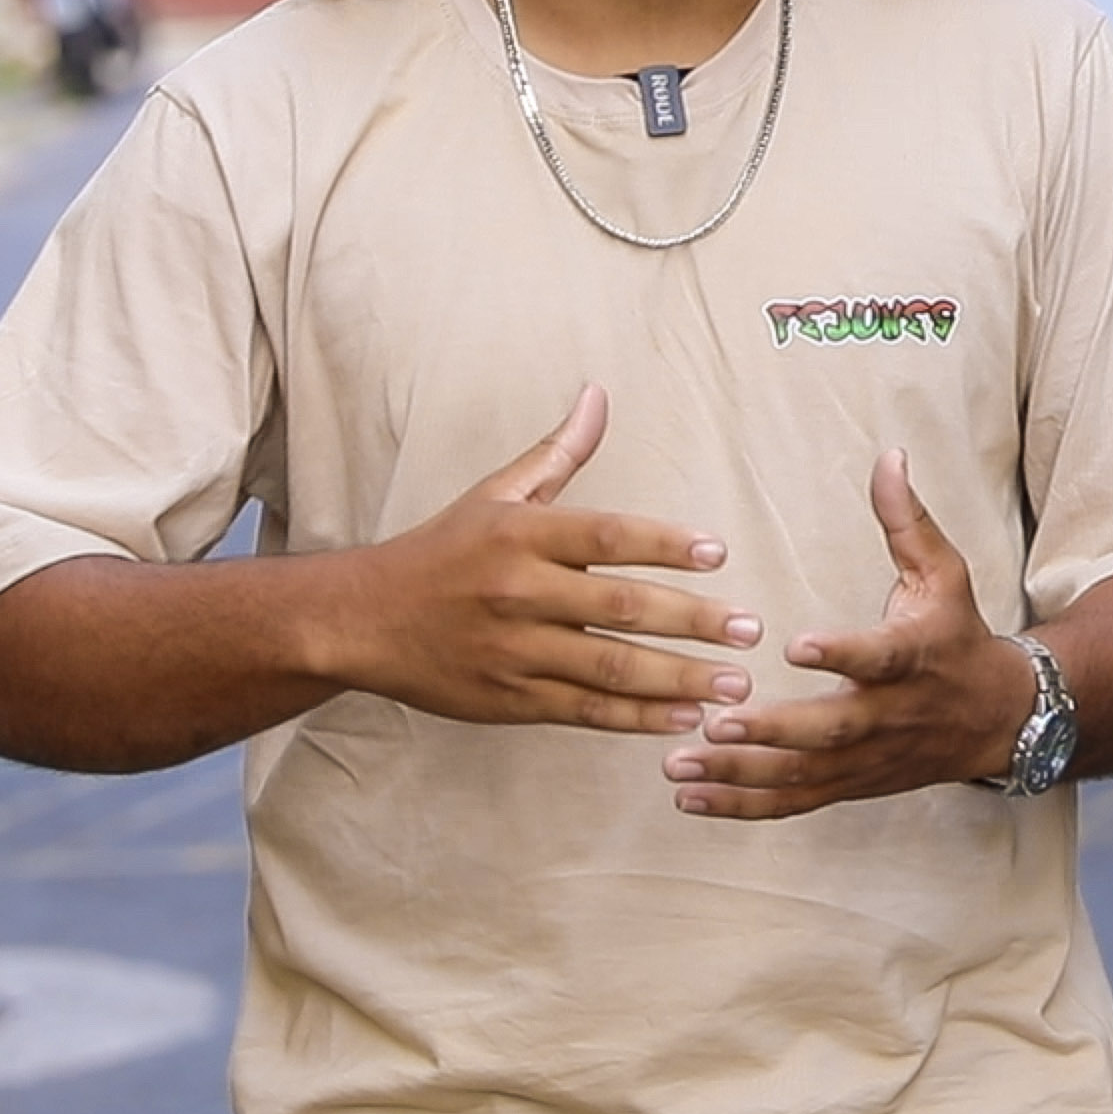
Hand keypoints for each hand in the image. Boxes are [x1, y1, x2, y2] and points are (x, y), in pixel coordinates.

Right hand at [323, 384, 761, 732]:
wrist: (362, 620)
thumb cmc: (442, 550)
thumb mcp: (496, 494)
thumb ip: (558, 453)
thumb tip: (598, 395)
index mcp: (521, 535)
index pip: (606, 537)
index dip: (664, 545)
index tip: (718, 554)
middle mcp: (520, 593)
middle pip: (620, 608)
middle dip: (693, 622)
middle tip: (750, 630)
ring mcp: (516, 652)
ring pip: (610, 670)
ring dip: (680, 679)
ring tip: (735, 683)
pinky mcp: (511, 700)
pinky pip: (586, 711)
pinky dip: (638, 718)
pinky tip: (685, 716)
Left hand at [662, 449, 1025, 817]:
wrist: (1000, 719)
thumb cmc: (959, 636)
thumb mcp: (945, 574)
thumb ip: (908, 521)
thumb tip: (889, 457)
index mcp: (913, 656)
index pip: (879, 656)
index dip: (841, 652)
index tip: (796, 644)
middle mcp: (890, 714)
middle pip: (831, 730)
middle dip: (773, 731)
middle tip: (717, 720)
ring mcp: (867, 757)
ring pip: (803, 775)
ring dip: (740, 774)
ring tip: (680, 764)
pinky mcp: (850, 784)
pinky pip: (794, 802)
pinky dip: (743, 806)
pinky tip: (691, 798)